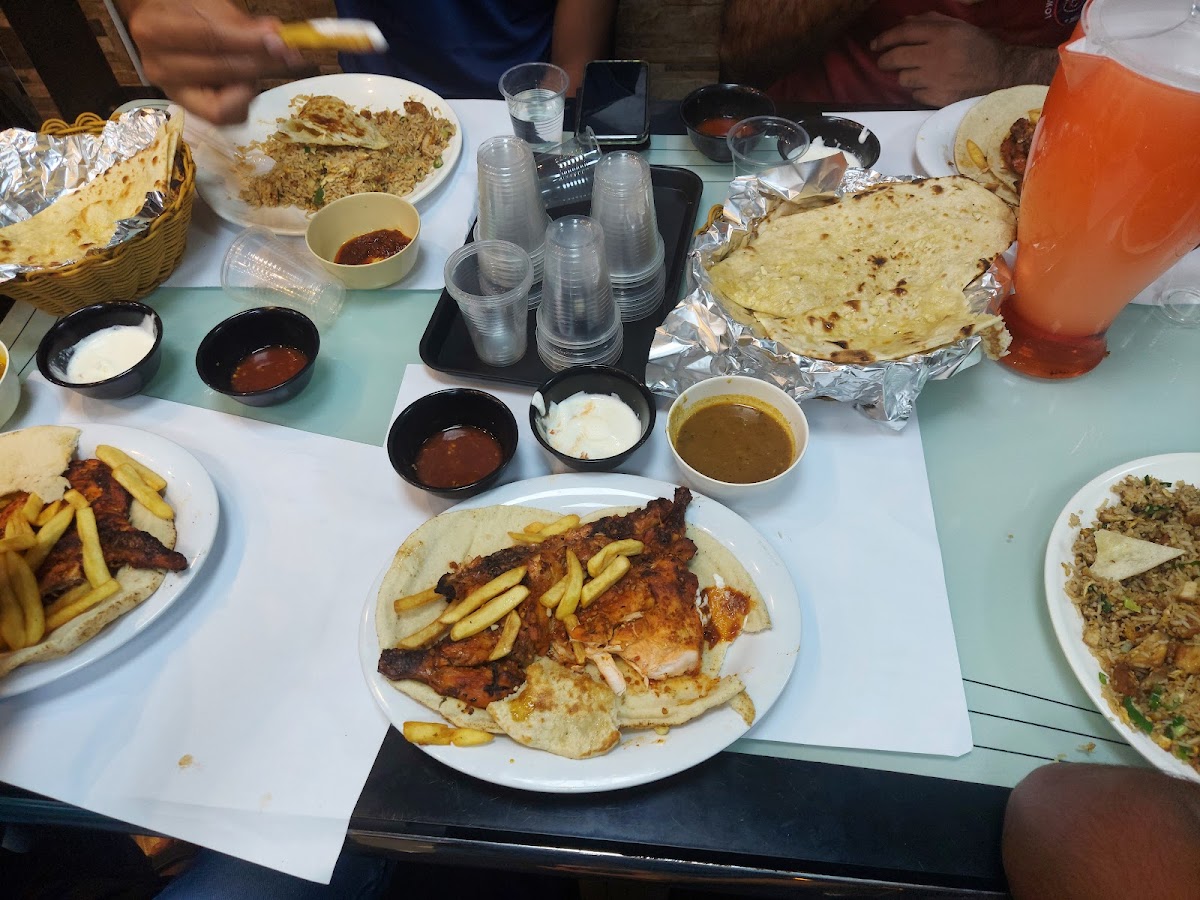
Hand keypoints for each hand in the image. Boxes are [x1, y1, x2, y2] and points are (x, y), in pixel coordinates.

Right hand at [123, 0, 306, 123]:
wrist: (156, 28)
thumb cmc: (183, 14)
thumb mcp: (208, 8)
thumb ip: (242, 24)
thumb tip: (276, 35)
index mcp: (156, 31)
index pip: (211, 39)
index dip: (249, 42)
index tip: (277, 41)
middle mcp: (159, 67)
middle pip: (221, 71)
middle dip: (258, 63)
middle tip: (282, 53)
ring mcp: (173, 92)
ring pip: (224, 104)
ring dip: (250, 83)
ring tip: (251, 64)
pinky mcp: (191, 110)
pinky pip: (226, 116)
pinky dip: (242, 100)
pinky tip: (241, 81)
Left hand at [871, 12, 1030, 107]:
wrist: (1000, 73)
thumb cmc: (977, 47)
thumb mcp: (957, 26)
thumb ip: (930, 22)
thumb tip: (903, 22)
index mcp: (942, 33)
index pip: (903, 32)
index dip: (884, 38)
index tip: (875, 45)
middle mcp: (936, 55)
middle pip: (896, 57)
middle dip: (884, 60)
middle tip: (883, 62)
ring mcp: (936, 78)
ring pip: (902, 78)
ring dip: (904, 75)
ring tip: (915, 73)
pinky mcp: (938, 97)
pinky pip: (914, 95)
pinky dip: (917, 90)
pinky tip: (929, 85)